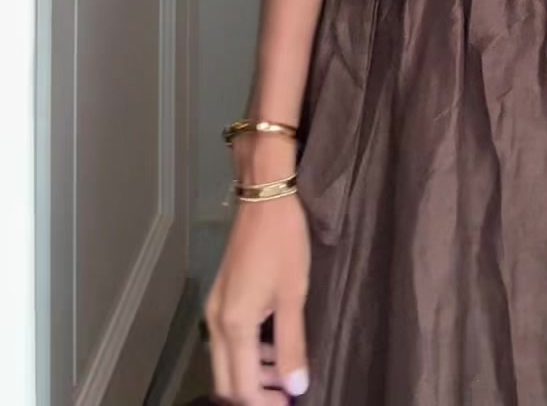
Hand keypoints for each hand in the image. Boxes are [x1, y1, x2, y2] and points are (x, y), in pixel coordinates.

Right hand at [205, 189, 310, 404]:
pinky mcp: (221, 298)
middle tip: (286, 396)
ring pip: (226, 362)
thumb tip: (296, 388)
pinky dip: (248, 354)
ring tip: (284, 375)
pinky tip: (273, 347)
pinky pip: (228, 341)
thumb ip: (292, 345)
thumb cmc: (283, 242)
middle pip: (227, 381)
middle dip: (254, 395)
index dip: (265, 405)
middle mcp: (216, 322)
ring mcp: (215, 309)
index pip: (241, 388)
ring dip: (252, 375)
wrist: (264, 197)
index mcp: (234, 326)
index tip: (290, 404)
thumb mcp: (293, 294)